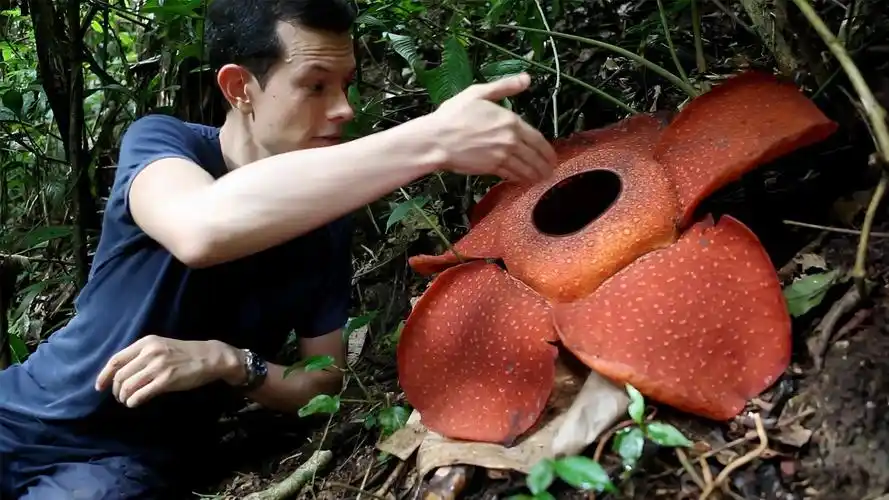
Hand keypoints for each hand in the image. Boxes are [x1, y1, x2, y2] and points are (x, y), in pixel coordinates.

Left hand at [94, 335, 241, 407]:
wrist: (209, 357)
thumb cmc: (184, 353)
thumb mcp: (161, 346)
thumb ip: (142, 356)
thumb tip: (121, 373)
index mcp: (146, 343)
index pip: (116, 360)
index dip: (104, 375)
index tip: (100, 387)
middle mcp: (150, 353)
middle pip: (120, 375)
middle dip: (116, 390)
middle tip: (119, 397)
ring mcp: (158, 366)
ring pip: (128, 386)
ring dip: (124, 397)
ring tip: (127, 401)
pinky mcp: (166, 380)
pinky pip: (141, 394)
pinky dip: (133, 401)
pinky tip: (135, 403)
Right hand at [424, 72, 556, 182]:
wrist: (436, 140)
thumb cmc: (453, 115)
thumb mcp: (478, 93)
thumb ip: (505, 87)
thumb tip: (526, 79)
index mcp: (510, 121)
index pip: (537, 138)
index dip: (547, 150)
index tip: (551, 155)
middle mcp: (510, 140)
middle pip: (535, 156)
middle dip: (545, 165)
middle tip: (550, 170)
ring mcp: (501, 156)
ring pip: (526, 168)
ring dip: (536, 175)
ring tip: (541, 178)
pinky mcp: (491, 168)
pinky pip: (511, 175)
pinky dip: (519, 178)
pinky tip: (522, 180)